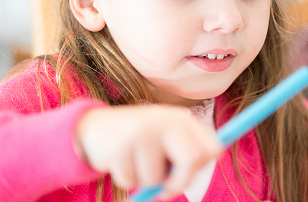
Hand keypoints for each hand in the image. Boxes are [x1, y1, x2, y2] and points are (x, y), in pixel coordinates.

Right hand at [75, 105, 222, 196]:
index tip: (187, 174)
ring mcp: (142, 132)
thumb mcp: (165, 138)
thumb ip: (186, 151)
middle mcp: (165, 120)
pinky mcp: (120, 146)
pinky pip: (131, 181)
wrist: (94, 127)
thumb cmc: (139, 139)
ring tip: (134, 162)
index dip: (202, 168)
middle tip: (164, 189)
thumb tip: (206, 164)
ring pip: (156, 179)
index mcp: (181, 119)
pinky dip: (125, 179)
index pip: (212, 148)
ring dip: (144, 181)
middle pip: (192, 161)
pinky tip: (119, 161)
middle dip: (178, 183)